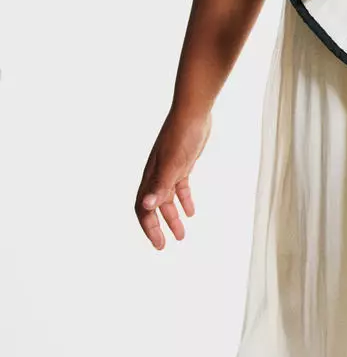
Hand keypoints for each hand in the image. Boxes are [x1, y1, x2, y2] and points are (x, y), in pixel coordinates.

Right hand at [135, 110, 211, 249]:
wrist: (194, 111)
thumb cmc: (182, 135)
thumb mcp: (173, 164)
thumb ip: (160, 185)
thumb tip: (146, 206)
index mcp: (151, 176)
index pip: (143, 208)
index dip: (148, 227)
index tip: (159, 244)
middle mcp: (157, 174)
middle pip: (152, 206)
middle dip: (158, 227)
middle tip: (165, 245)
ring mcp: (169, 168)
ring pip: (167, 198)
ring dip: (172, 216)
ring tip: (181, 234)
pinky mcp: (182, 163)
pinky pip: (180, 187)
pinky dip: (184, 200)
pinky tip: (191, 212)